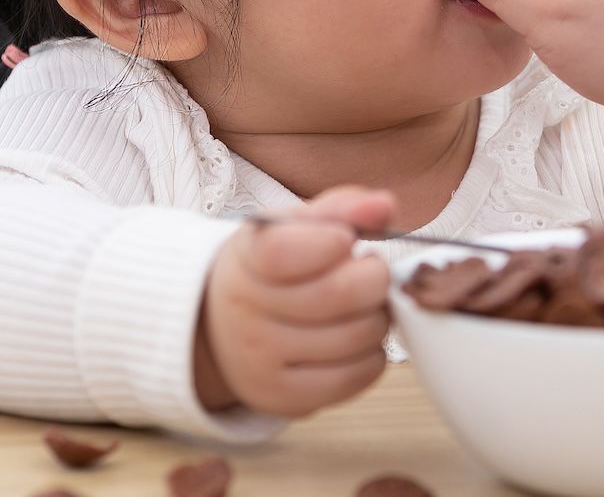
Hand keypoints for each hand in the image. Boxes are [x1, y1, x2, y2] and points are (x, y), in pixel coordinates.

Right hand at [193, 186, 394, 417]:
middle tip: (370, 271)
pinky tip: (354, 339)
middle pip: (339, 294)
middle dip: (374, 277)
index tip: (345, 240)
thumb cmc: (270, 271)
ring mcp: (261, 360)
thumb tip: (383, 206)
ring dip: (377, 317)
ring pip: (358, 336)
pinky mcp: (284, 397)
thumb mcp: (291, 229)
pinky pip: (358, 374)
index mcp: (245, 258)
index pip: (286, 250)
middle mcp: (245, 312)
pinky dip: (372, 354)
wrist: (220, 328)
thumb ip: (340, 209)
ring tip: (361, 306)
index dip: (332, 242)